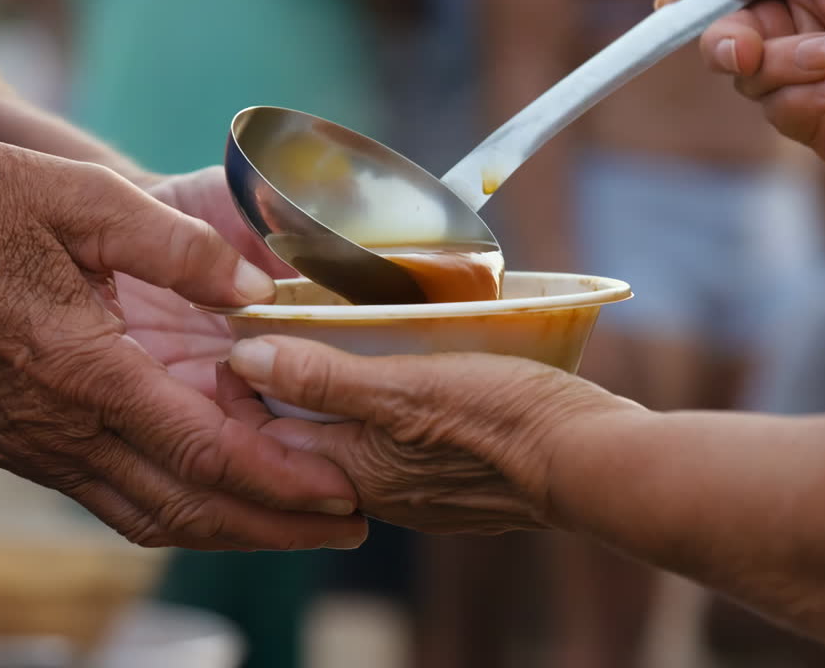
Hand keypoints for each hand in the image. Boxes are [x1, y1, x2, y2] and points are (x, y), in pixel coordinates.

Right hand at [0, 141, 364, 549]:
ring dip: (232, 529)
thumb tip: (256, 288)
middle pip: (187, 507)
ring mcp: (40, 447)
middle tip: (350, 527)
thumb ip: (177, 245)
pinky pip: (118, 499)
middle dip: (276, 525)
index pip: (202, 449)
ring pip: (152, 517)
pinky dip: (181, 509)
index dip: (280, 478)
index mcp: (84, 370)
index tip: (342, 491)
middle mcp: (62, 429)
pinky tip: (221, 500)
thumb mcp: (85, 198)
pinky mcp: (28, 445)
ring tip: (301, 528)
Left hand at [220, 336, 642, 533]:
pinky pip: (399, 446)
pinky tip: (403, 379)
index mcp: (353, 470)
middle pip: (309, 437)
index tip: (235, 341)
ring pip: (356, 440)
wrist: (589, 461)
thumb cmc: (502, 421)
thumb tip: (247, 357)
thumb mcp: (405, 386)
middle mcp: (378, 492)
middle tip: (280, 333)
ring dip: (338, 399)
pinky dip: (385, 412)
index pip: (268, 434)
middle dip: (287, 392)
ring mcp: (419, 492)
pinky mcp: (456, 481)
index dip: (244, 389)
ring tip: (338, 344)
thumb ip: (325, 378)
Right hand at [657, 0, 824, 175]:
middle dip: (727, 42)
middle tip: (745, 48)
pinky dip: (806, 101)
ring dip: (785, 68)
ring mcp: (802, 76)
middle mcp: (797, 26)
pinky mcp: (813, 122)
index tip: (672, 5)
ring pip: (747, 79)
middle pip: (722, 37)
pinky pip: (777, 114)